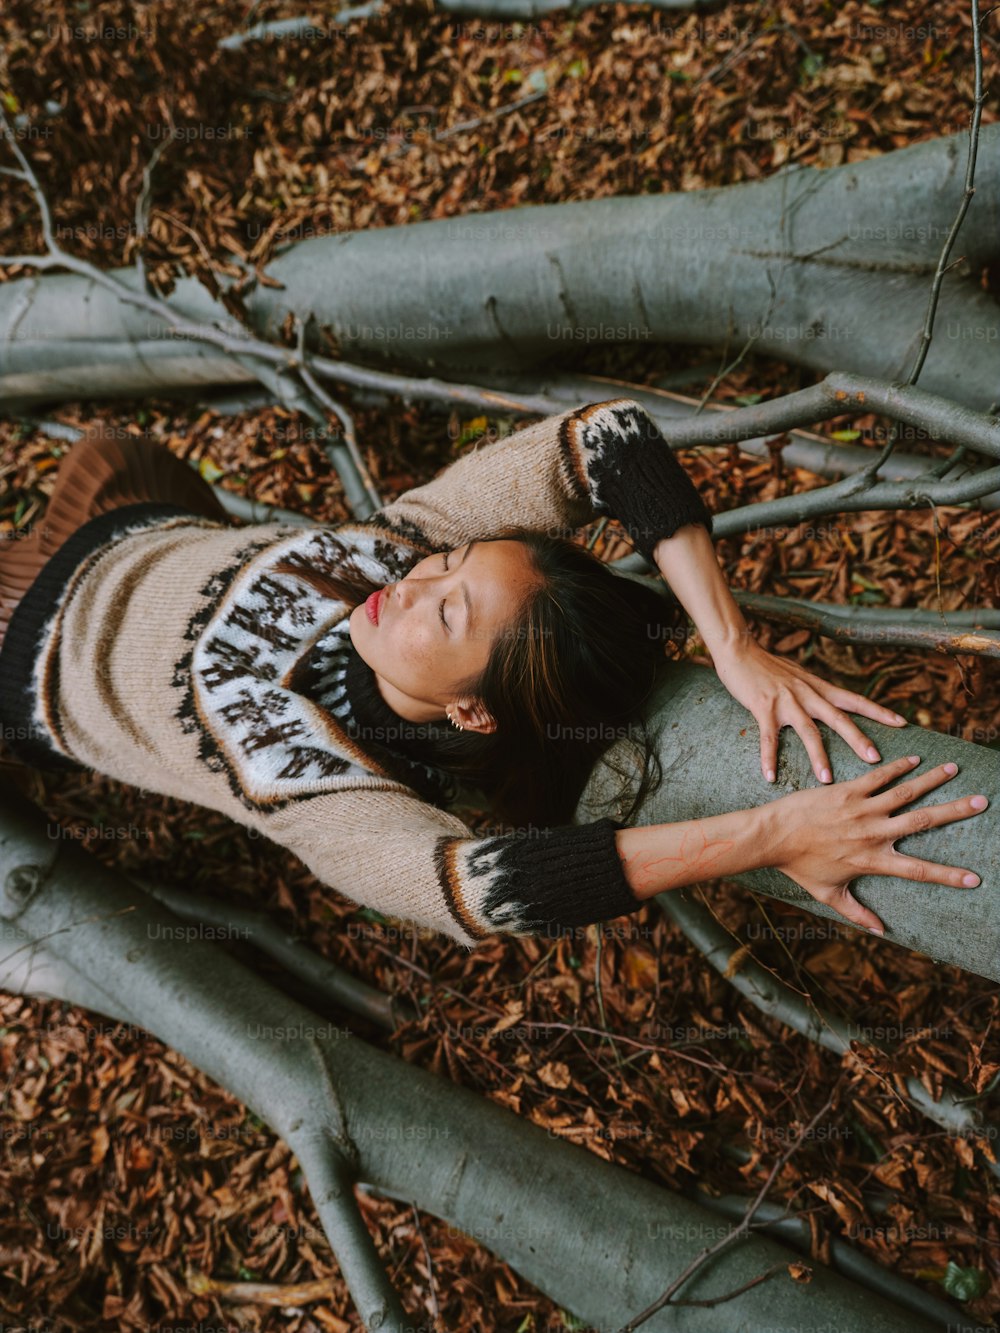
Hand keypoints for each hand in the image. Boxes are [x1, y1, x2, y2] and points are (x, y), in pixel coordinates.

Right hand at [712, 637, 907, 784]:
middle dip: (858, 739)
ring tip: (827, 779)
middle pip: (839, 718)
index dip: (879, 711)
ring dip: (818, 756)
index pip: (855, 700)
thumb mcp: (799, 676)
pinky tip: (770, 776)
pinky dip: (769, 758)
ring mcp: (786, 701)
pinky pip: (768, 737)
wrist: (740, 650)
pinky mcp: (763, 707)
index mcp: (818, 687)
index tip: (902, 723)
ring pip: (808, 731)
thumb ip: (814, 690)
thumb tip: (829, 702)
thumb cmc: (767, 665)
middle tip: (876, 759)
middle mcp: (808, 694)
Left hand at [765, 754, 988, 932]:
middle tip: (982, 801)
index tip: (975, 879)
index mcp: (872, 861)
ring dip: (932, 779)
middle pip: (923, 821)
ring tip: (954, 768)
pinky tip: (916, 759)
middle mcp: (873, 834)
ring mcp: (861, 810)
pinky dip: (899, 767)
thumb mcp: (829, 894)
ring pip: (905, 792)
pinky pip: (878, 776)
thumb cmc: (800, 866)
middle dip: (955, 810)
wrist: (774, 836)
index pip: (918, 870)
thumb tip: (880, 931)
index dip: (948, 876)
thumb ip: (857, 912)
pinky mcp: (847, 791)